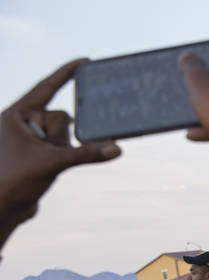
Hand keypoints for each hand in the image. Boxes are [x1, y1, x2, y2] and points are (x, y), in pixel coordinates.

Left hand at [0, 60, 120, 237]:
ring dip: (62, 149)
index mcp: (17, 113)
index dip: (66, 73)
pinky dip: (65, 155)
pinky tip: (49, 168)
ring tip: (45, 164)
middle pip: (61, 116)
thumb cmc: (15, 180)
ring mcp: (31, 137)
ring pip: (64, 134)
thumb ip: (87, 153)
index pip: (46, 87)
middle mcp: (23, 121)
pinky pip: (63, 145)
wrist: (3, 207)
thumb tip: (116, 148)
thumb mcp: (54, 163)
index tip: (85, 62)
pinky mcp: (38, 152)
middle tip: (46, 152)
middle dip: (62, 135)